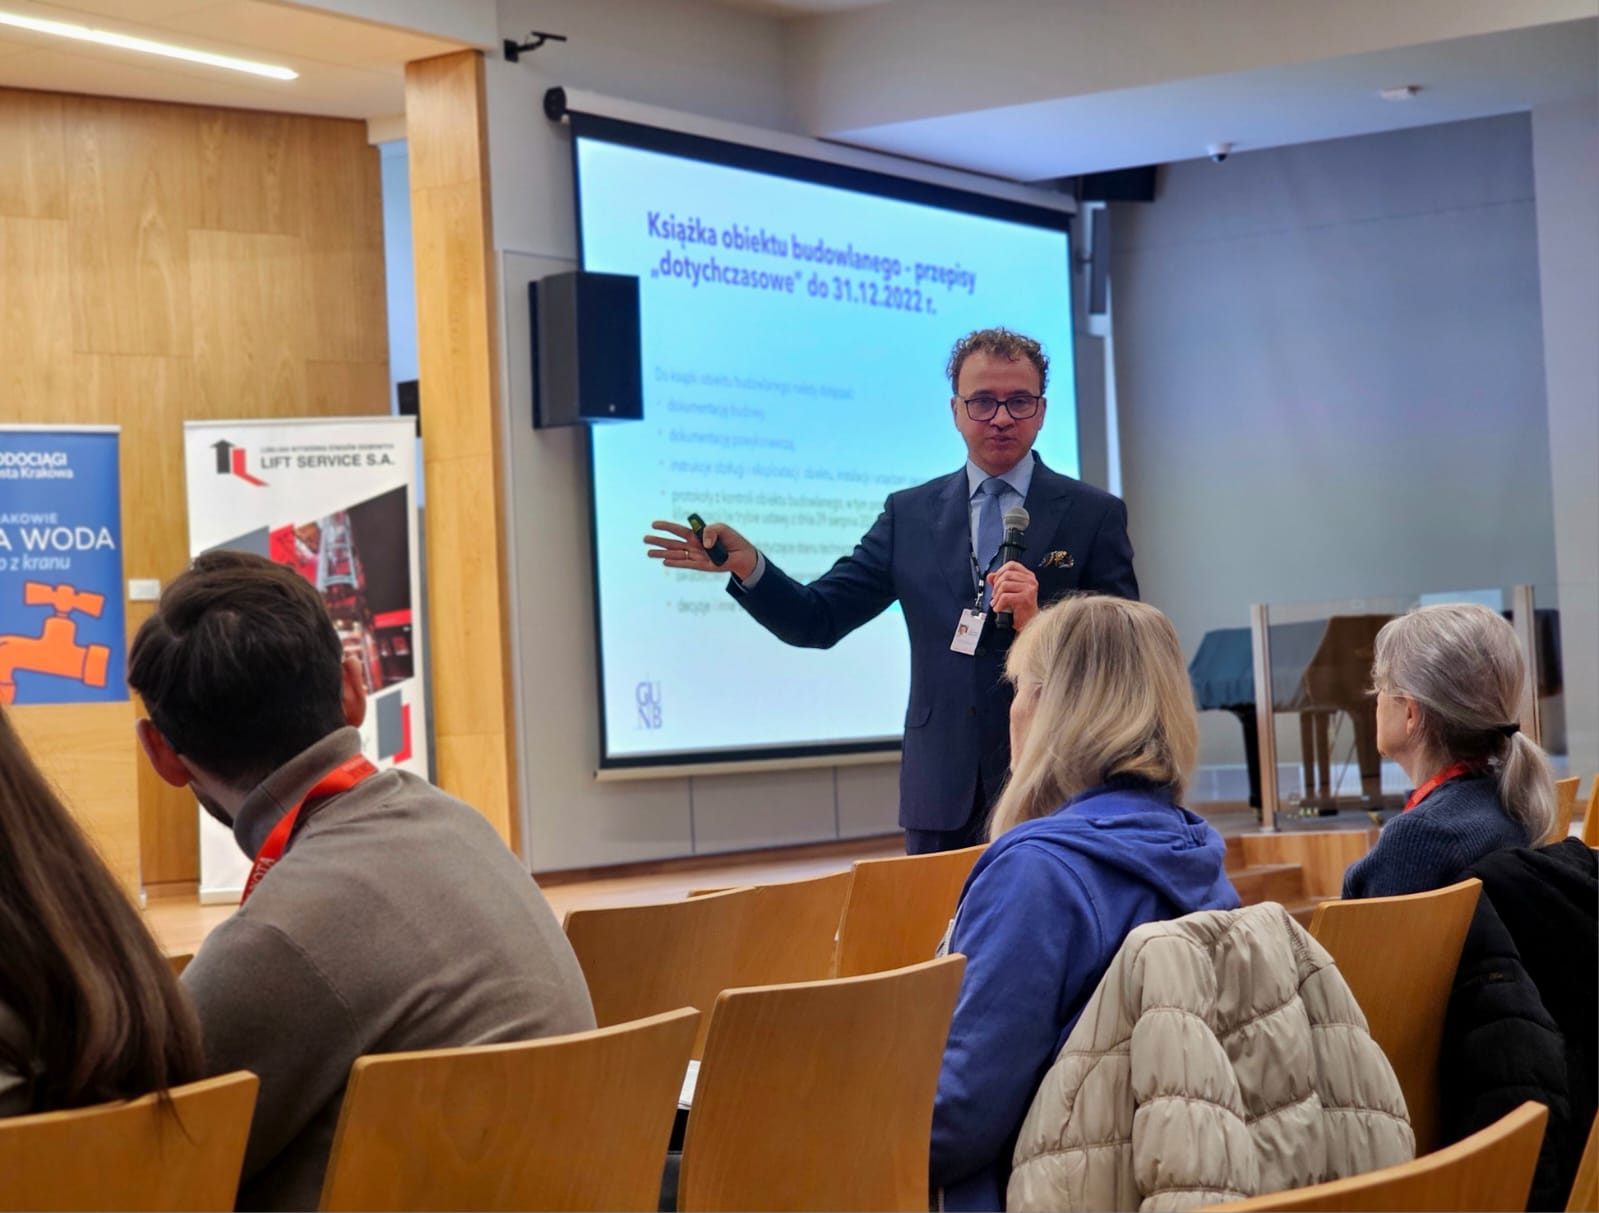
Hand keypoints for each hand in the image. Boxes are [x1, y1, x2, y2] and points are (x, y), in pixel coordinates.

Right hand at [644, 519, 759, 580]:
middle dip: (659, 541)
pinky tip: (665, 561)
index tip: (653, 524)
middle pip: (672, 543)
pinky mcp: (701, 566)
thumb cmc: (732, 540)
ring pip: (676, 554)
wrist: (742, 555)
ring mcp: (696, 556)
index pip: (678, 530)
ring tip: (649, 553)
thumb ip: (710, 531)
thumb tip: (702, 543)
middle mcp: (693, 545)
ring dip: (662, 553)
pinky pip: (686, 564)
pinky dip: (676, 563)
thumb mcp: (722, 529)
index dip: (666, 527)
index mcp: (696, 535)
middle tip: (645, 539)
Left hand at [987, 561, 1039, 630]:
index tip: (995, 582)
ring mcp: (1029, 589)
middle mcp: (1031, 581)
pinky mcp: (1025, 598)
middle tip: (995, 596)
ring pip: (1004, 585)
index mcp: (1028, 576)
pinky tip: (999, 608)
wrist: (1028, 624)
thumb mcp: (1009, 592)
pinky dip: (998, 604)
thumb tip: (990, 576)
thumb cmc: (1021, 609)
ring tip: (997, 603)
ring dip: (996, 596)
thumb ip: (1000, 582)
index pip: (1011, 565)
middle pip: (1006, 574)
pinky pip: (1005, 597)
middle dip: (996, 586)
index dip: (1000, 572)